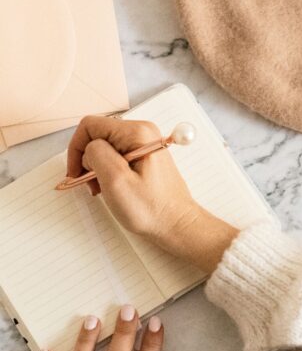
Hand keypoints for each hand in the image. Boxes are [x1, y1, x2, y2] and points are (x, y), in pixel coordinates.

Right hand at [67, 116, 237, 271]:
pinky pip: (116, 156)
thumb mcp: (116, 181)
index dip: (77, 149)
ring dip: (97, 168)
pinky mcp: (144, 156)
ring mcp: (144, 144)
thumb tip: (89, 148)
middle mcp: (143, 133)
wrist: (176, 224)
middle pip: (97, 135)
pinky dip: (108, 171)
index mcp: (137, 133)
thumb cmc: (151, 209)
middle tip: (92, 185)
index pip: (90, 125)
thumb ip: (97, 155)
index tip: (76, 173)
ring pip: (105, 147)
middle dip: (87, 160)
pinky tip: (112, 188)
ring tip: (103, 189)